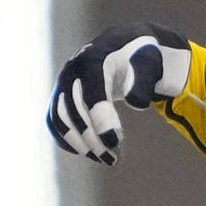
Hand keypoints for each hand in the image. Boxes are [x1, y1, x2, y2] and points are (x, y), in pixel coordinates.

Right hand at [47, 23, 193, 163]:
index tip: (115, 144)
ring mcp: (62, 83)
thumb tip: (135, 103)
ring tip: (105, 159)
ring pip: (60, 119)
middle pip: (73, 111)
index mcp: (93, 61)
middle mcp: (72, 71)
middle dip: (92, 139)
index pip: (92, 96)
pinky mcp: (59, 95)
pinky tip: (90, 153)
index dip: (101, 122)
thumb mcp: (150, 64)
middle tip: (113, 159)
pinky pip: (55, 121)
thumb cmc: (140, 57)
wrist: (123, 46)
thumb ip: (145, 81)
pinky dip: (67, 140)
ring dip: (79, 144)